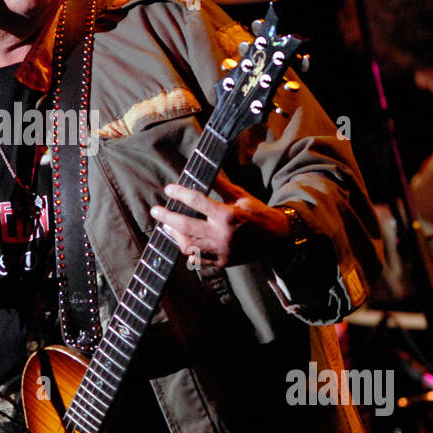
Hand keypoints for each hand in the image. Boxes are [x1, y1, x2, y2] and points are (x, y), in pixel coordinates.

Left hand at [149, 171, 287, 268]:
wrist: (277, 238)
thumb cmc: (258, 213)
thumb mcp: (241, 196)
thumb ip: (221, 186)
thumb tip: (207, 169)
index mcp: (227, 215)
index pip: (197, 202)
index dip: (180, 194)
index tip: (168, 189)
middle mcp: (222, 235)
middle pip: (186, 226)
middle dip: (167, 218)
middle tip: (155, 211)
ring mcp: (222, 251)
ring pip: (188, 246)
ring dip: (174, 235)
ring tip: (166, 227)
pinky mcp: (223, 263)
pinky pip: (198, 260)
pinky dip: (187, 252)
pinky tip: (181, 242)